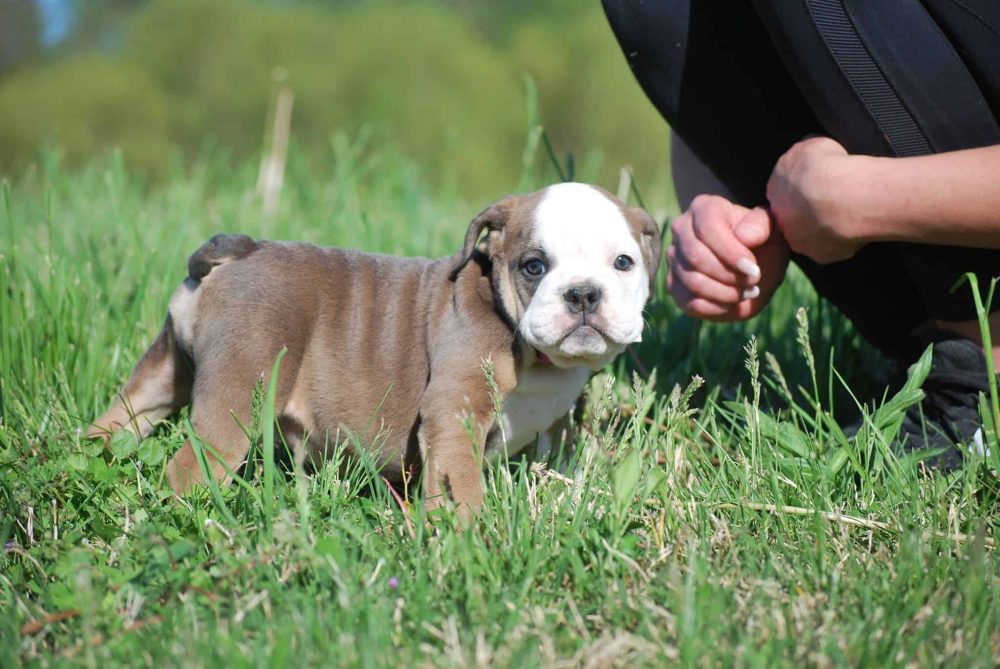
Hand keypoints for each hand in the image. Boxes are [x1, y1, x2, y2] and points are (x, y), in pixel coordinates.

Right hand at [667, 194, 789, 320]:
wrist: (754, 267)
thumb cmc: (762, 243)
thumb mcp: (772, 229)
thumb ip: (761, 225)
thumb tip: (743, 236)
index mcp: (704, 208)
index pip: (708, 229)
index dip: (731, 253)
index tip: (754, 269)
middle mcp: (681, 230)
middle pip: (696, 257)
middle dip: (729, 275)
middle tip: (754, 282)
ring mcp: (674, 259)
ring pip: (693, 281)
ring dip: (726, 293)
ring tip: (748, 292)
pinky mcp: (674, 285)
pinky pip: (690, 302)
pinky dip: (717, 307)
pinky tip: (734, 301)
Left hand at [766, 136, 864, 263]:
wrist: (846, 195)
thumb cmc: (827, 165)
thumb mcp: (810, 146)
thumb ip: (804, 157)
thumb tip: (810, 160)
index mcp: (775, 190)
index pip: (785, 193)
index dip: (803, 189)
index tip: (820, 184)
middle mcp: (781, 221)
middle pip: (796, 218)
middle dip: (812, 211)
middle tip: (835, 200)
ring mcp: (801, 242)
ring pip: (814, 235)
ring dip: (828, 226)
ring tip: (850, 211)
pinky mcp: (823, 256)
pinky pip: (836, 246)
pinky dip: (846, 238)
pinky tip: (859, 224)